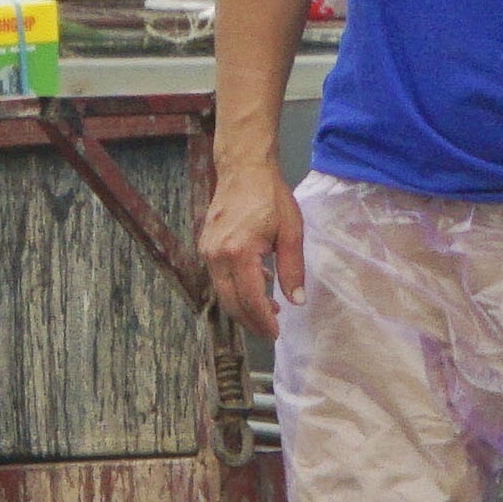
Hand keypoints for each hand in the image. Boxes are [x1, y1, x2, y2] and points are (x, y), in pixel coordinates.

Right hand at [201, 167, 306, 336]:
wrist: (243, 168)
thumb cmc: (269, 196)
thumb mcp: (290, 232)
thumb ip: (292, 269)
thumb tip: (296, 300)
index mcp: (239, 252)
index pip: (250, 299)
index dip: (263, 320)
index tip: (275, 333)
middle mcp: (217, 255)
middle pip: (231, 302)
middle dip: (251, 321)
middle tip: (269, 331)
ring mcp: (208, 251)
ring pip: (223, 292)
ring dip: (243, 306)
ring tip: (269, 311)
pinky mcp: (206, 246)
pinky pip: (219, 277)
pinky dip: (236, 288)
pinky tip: (258, 285)